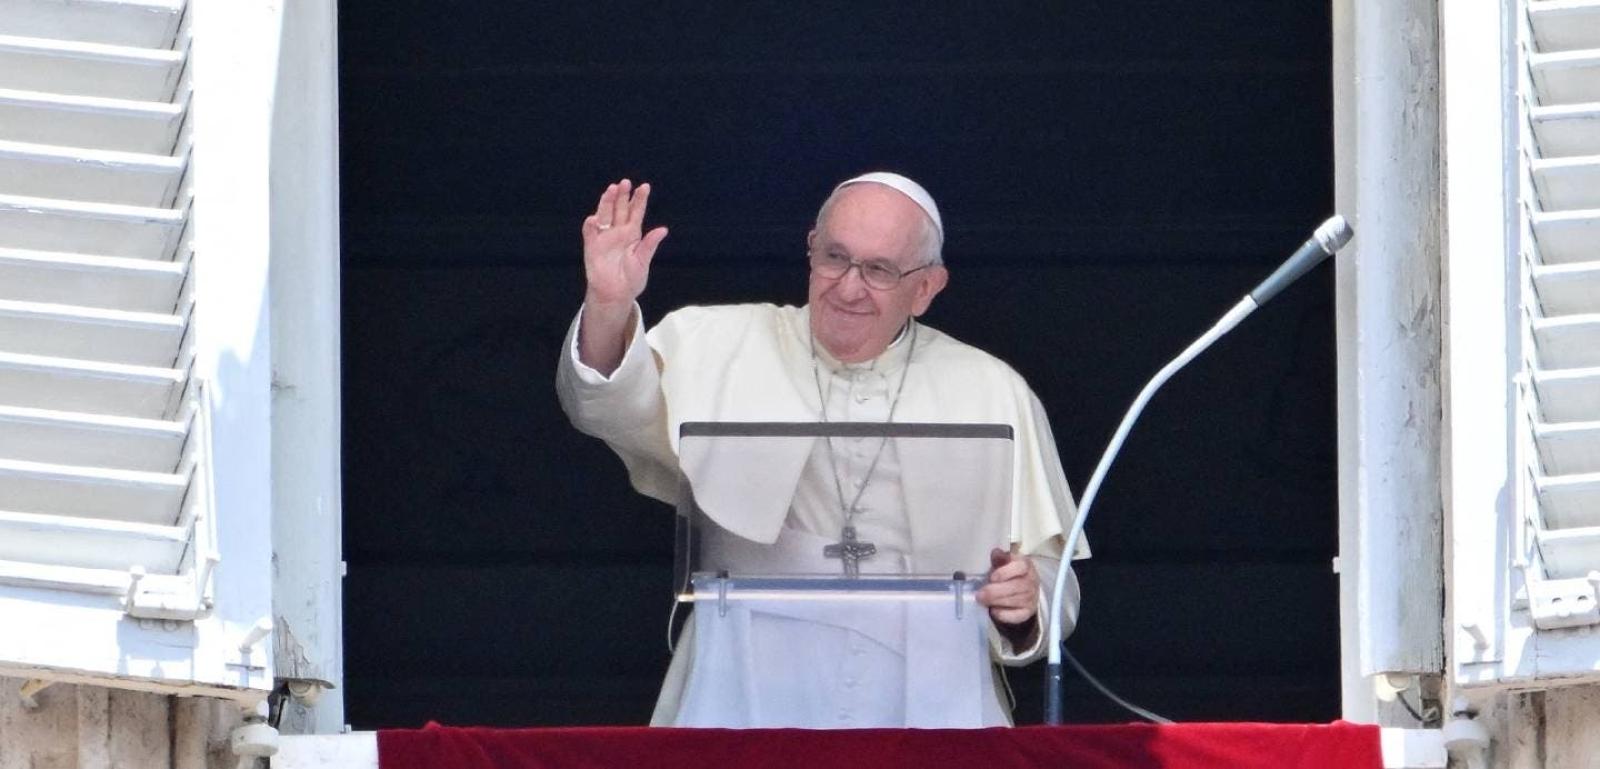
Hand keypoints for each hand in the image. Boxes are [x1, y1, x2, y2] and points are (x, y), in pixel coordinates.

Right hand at [582, 179, 668, 308]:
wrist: (615, 295)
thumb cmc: (631, 279)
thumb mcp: (643, 262)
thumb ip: (650, 245)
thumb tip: (663, 229)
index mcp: (633, 234)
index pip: (636, 213)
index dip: (639, 200)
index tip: (645, 187)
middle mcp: (618, 232)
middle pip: (620, 209)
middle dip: (622, 195)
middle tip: (625, 182)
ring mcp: (604, 238)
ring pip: (605, 214)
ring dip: (607, 202)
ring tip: (611, 190)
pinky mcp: (592, 246)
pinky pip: (590, 232)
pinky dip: (591, 224)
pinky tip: (595, 218)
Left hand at [977, 547, 1039, 631]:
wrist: (1021, 592)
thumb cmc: (1008, 574)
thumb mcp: (1003, 563)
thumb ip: (999, 559)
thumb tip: (995, 552)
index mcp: (1025, 565)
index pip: (1021, 566)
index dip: (1006, 572)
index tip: (992, 577)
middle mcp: (1032, 581)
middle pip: (1017, 586)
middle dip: (996, 591)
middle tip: (980, 594)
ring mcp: (1032, 597)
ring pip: (1016, 601)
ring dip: (997, 601)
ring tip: (983, 601)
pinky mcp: (1027, 612)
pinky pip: (1017, 615)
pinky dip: (1004, 614)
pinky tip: (994, 611)